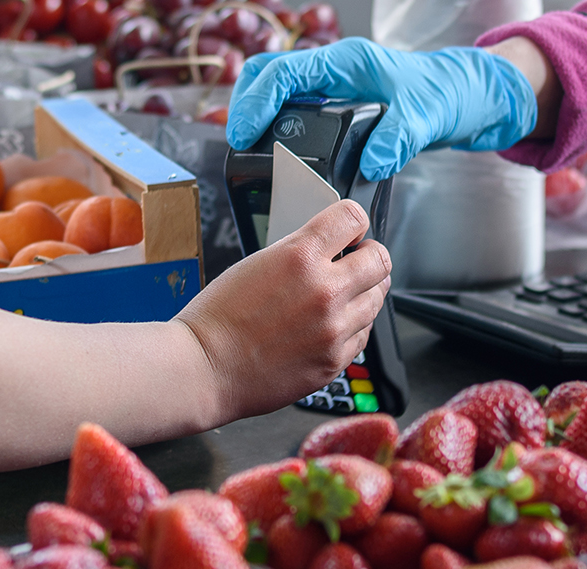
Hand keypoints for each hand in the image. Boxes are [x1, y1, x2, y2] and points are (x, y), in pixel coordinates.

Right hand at [176, 200, 390, 417]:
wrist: (205, 368)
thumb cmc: (219, 318)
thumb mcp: (257, 262)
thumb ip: (302, 251)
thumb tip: (333, 247)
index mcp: (301, 257)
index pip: (354, 217)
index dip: (355, 221)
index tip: (352, 231)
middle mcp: (325, 291)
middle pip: (381, 260)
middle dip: (370, 257)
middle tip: (357, 263)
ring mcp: (333, 329)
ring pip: (377, 300)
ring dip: (363, 293)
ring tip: (339, 298)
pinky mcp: (334, 361)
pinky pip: (363, 335)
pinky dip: (352, 327)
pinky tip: (328, 326)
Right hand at [226, 37, 537, 180]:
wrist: (465, 96)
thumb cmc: (446, 94)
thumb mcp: (426, 117)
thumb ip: (399, 138)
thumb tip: (373, 163)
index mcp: (345, 61)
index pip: (283, 72)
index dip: (256, 101)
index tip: (243, 133)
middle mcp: (332, 69)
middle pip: (267, 74)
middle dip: (245, 103)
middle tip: (238, 143)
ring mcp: (331, 86)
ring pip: (276, 90)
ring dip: (257, 114)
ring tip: (249, 151)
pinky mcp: (335, 105)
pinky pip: (292, 109)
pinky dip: (276, 125)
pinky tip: (276, 153)